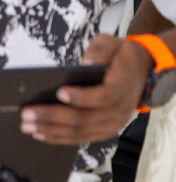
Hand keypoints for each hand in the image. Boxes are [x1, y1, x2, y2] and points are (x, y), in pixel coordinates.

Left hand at [20, 34, 152, 144]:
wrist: (142, 72)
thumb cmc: (123, 57)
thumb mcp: (114, 43)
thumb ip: (101, 50)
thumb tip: (86, 63)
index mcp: (125, 84)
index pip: (104, 96)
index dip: (81, 97)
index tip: (59, 92)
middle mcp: (122, 107)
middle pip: (86, 118)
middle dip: (53, 117)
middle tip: (28, 114)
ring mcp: (115, 122)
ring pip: (81, 131)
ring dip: (52, 130)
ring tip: (28, 125)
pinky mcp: (107, 130)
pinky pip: (82, 138)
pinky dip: (60, 138)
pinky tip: (42, 133)